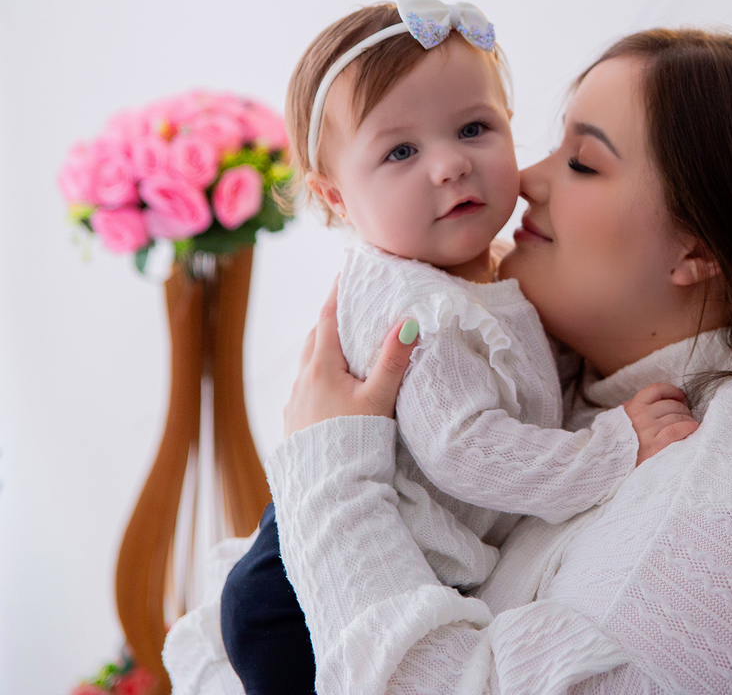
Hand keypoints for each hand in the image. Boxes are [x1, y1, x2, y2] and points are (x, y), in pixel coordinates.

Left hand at [283, 278, 416, 436]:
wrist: (328, 487)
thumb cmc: (354, 441)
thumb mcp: (379, 399)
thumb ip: (392, 360)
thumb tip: (407, 322)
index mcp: (321, 368)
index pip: (328, 319)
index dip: (336, 294)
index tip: (343, 273)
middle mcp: (302, 381)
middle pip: (314, 339)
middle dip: (330, 322)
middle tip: (348, 309)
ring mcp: (295, 402)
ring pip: (307, 365)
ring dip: (322, 350)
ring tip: (342, 348)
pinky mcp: (294, 422)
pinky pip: (304, 388)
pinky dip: (317, 376)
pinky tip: (331, 389)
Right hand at [623, 382, 699, 465]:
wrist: (614, 468)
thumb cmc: (623, 444)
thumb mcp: (622, 421)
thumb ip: (635, 409)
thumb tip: (657, 400)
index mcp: (632, 408)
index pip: (656, 390)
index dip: (672, 391)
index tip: (680, 397)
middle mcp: (640, 417)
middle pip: (671, 405)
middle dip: (683, 409)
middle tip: (687, 417)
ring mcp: (647, 431)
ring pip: (676, 417)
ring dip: (687, 420)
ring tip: (690, 426)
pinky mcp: (654, 446)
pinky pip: (675, 430)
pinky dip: (686, 427)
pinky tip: (693, 428)